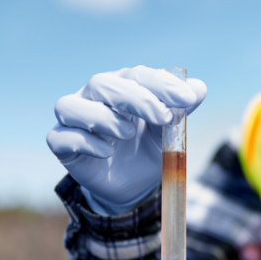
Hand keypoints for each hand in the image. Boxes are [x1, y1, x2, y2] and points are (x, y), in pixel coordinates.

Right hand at [46, 66, 206, 207]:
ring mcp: (74, 120)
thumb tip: (199, 88)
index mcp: (123, 85)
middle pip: (103, 84)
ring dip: (102, 118)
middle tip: (164, 118)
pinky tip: (107, 152)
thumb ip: (182, 108)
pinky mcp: (62, 144)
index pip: (137, 75)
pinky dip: (84, 142)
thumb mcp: (170, 130)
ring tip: (128, 134)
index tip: (188, 99)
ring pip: (71, 106)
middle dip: (135, 98)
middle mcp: (94, 96)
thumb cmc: (149, 147)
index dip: (162, 84)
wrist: (133, 184)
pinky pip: (62, 137)